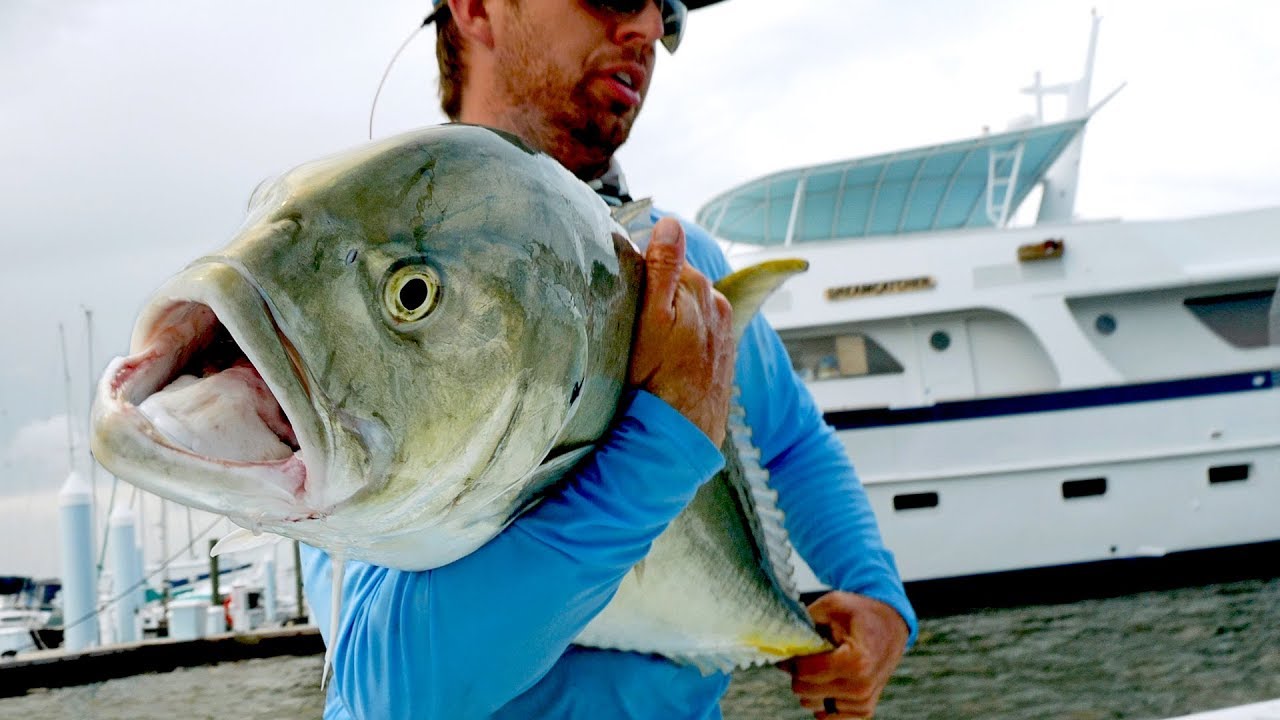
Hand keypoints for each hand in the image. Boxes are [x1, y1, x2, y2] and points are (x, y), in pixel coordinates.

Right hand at [627, 217, 734, 445]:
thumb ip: (662, 268)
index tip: (620, 288)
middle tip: (627, 317)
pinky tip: (663, 358)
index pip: (667, 258)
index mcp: (700, 290)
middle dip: (656, 291)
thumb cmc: (655, 381)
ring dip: (669, 315)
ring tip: (644, 342)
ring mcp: (722, 333)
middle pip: (679, 282)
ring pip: (688, 308)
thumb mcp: (650, 319)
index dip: (640, 270)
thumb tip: (670, 224)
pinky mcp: (720, 357)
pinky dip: (680, 337)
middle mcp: (717, 307)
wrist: (677, 438)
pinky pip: (697, 332)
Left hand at [781, 591, 908, 718]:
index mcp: (856, 661)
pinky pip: (826, 715)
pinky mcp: (863, 710)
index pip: (805, 672)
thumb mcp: (832, 604)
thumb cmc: (860, 614)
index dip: (790, 660)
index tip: (788, 651)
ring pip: (812, 704)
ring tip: (821, 665)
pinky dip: (821, 699)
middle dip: (798, 672)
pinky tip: (826, 681)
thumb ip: (805, 620)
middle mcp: (861, 687)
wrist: (890, 626)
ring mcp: (863, 701)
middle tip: (804, 656)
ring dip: (809, 686)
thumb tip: (779, 639)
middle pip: (805, 690)